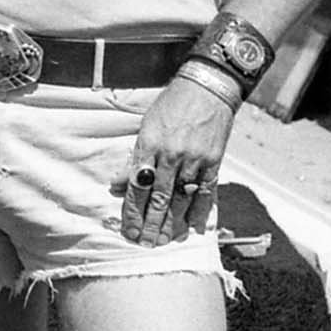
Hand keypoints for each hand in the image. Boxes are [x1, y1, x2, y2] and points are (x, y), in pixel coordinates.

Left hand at [112, 74, 238, 244]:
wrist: (208, 87)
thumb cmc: (172, 105)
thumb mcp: (146, 126)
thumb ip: (135, 157)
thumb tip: (117, 184)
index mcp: (149, 145)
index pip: (137, 187)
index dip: (133, 211)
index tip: (129, 230)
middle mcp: (171, 155)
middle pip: (159, 197)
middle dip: (151, 223)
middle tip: (145, 243)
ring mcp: (194, 159)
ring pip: (181, 197)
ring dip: (172, 221)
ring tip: (165, 240)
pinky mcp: (214, 160)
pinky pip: (206, 190)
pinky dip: (200, 209)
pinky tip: (194, 225)